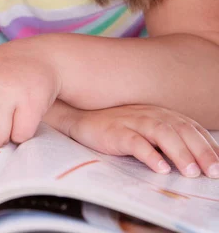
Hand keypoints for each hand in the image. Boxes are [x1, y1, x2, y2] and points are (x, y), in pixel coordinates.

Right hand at [66, 104, 218, 177]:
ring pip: (162, 133)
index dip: (207, 145)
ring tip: (191, 172)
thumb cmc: (117, 125)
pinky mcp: (116, 131)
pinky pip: (135, 142)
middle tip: (213, 172)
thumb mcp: (145, 129)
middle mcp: (150, 114)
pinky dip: (149, 154)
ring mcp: (133, 121)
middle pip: (181, 130)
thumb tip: (193, 160)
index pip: (190, 127)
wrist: (82, 118)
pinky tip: (159, 167)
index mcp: (160, 114)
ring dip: (179, 152)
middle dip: (200, 151)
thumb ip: (167, 138)